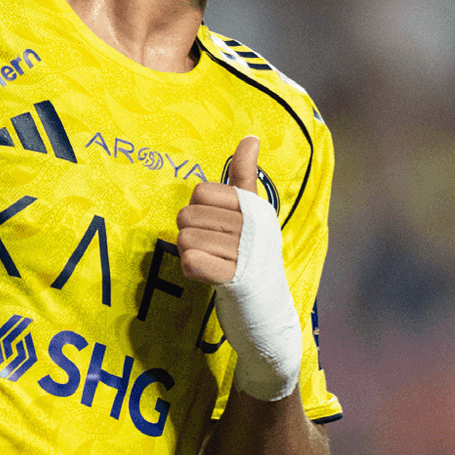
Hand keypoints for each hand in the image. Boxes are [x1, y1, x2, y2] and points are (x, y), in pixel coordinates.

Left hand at [176, 135, 302, 401]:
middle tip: (211, 252)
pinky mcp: (236, 280)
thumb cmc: (255, 260)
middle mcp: (255, 226)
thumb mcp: (254, 217)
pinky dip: (192, 270)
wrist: (269, 317)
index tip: (216, 229)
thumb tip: (250, 137)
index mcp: (256, 207)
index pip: (202, 191)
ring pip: (186, 239)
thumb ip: (246, 177)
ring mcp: (247, 253)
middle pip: (188, 215)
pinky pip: (190, 261)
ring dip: (190, 255)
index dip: (198, 211)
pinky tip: (207, 276)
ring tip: (211, 265)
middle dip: (190, 235)